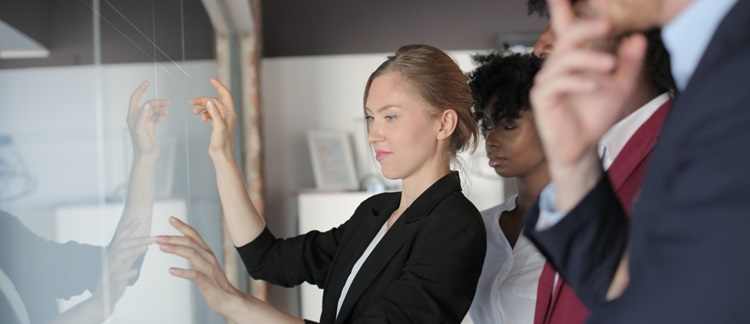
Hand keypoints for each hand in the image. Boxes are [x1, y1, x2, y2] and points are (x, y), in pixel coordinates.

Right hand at [92, 219, 152, 316]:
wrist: (103, 300)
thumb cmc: (114, 281)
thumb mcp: (123, 266)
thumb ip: (130, 255)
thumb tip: (142, 244)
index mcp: (114, 255)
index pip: (120, 238)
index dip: (128, 228)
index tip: (138, 219)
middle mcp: (110, 260)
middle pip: (123, 245)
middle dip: (138, 239)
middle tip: (153, 237)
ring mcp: (110, 271)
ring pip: (119, 257)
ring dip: (132, 251)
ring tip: (145, 248)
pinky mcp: (110, 283)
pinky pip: (117, 277)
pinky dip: (126, 273)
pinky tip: (135, 271)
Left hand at [127, 81, 170, 159]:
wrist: (146, 155)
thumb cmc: (142, 145)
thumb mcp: (141, 130)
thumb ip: (143, 116)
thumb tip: (147, 105)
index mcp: (132, 116)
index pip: (135, 98)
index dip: (140, 89)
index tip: (147, 83)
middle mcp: (137, 117)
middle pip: (148, 103)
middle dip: (158, 102)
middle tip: (168, 103)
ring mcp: (144, 121)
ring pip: (153, 109)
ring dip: (161, 109)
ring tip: (167, 113)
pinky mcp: (149, 125)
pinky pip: (156, 115)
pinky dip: (161, 115)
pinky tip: (163, 119)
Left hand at [156, 216, 242, 314]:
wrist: (230, 299)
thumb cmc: (215, 284)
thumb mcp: (206, 265)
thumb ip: (196, 255)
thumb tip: (180, 248)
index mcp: (207, 252)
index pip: (194, 235)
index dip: (182, 226)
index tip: (170, 219)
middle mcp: (208, 257)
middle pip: (190, 242)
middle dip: (172, 237)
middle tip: (157, 237)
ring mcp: (208, 269)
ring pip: (191, 253)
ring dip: (175, 249)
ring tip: (161, 247)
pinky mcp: (207, 282)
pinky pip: (194, 275)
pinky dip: (182, 272)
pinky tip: (171, 270)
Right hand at [189, 78, 237, 158]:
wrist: (221, 154)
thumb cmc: (222, 142)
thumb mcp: (218, 126)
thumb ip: (214, 113)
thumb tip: (209, 101)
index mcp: (230, 112)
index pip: (226, 94)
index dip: (219, 86)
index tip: (212, 80)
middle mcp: (228, 114)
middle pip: (214, 101)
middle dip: (203, 100)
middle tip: (191, 103)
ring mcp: (222, 119)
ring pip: (211, 107)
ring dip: (202, 107)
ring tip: (194, 112)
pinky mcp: (217, 123)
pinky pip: (210, 113)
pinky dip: (204, 113)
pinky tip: (201, 118)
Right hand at [530, 0, 645, 166]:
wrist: (583, 147)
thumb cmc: (594, 116)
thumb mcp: (620, 87)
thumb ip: (629, 63)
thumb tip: (637, 37)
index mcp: (572, 59)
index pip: (567, 28)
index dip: (562, 9)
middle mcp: (556, 66)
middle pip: (566, 38)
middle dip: (585, 28)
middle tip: (607, 24)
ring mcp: (547, 81)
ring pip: (564, 59)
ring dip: (588, 58)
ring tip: (610, 64)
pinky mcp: (542, 98)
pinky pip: (557, 83)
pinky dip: (577, 81)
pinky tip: (593, 85)